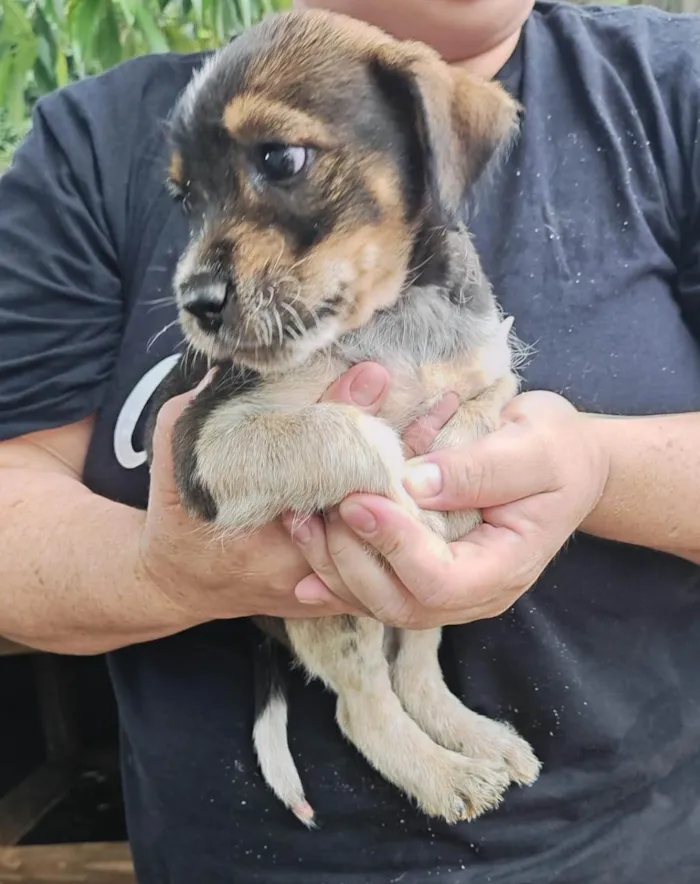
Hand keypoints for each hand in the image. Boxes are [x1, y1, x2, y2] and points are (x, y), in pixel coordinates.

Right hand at [137, 362, 455, 622]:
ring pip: (381, 532)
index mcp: (254, 514)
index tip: (374, 373)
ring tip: (450, 429)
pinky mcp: (335, 593)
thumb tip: (245, 354)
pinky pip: (386, 558)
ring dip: (419, 481)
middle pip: (360, 494)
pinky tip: (444, 483)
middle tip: (443, 400)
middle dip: (402, 444)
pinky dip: (413, 519)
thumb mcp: (178, 449)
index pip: (309, 459)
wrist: (179, 582)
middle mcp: (294, 554)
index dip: (343, 413)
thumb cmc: (179, 510)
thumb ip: (206, 404)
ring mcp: (319, 579)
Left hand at [285, 391, 610, 627]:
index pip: (439, 580)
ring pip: (378, 601)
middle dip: (350, 559)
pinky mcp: (424, 573)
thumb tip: (415, 483)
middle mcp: (473, 592)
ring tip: (298, 518)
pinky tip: (303, 548)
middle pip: (399, 603)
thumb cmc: (557, 450)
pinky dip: (335, 569)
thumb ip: (479, 469)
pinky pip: (374, 586)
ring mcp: (447, 589)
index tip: (359, 499)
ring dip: (332, 564)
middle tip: (320, 506)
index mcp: (505, 566)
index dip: (394, 546)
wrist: (566, 464)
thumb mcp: (533, 446)